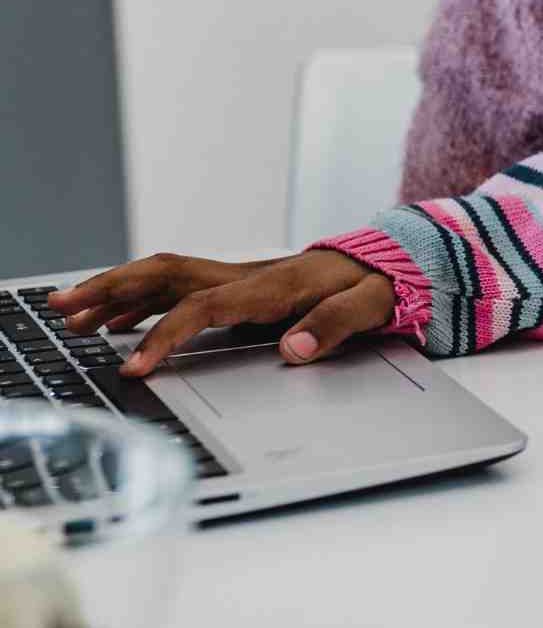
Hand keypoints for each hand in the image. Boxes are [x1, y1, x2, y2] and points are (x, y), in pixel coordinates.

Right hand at [49, 251, 394, 376]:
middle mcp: (249, 276)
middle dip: (111, 289)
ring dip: (116, 292)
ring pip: (166, 276)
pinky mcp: (242, 286)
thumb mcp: (372, 306)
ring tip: (70, 316)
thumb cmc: (381, 285)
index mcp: (274, 285)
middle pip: (167, 273)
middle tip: (63, 308)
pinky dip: (142, 299)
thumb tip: (292, 350)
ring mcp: (242, 279)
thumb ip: (335, 326)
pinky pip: (182, 287)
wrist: (395, 261)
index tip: (135, 366)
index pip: (204, 306)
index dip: (166, 334)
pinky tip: (116, 319)